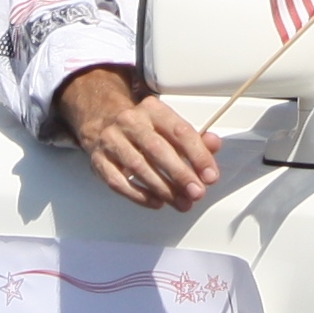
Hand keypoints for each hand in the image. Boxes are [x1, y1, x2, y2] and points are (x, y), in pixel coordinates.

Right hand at [55, 66, 221, 211]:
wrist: (103, 122)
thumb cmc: (144, 128)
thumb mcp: (169, 125)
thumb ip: (195, 138)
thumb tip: (214, 145)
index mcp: (152, 110)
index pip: (179, 131)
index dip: (197, 155)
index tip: (210, 175)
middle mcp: (130, 121)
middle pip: (157, 149)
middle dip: (180, 174)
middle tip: (197, 192)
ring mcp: (111, 140)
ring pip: (137, 166)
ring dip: (163, 189)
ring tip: (181, 202)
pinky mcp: (99, 160)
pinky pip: (118, 181)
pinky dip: (139, 195)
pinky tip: (156, 202)